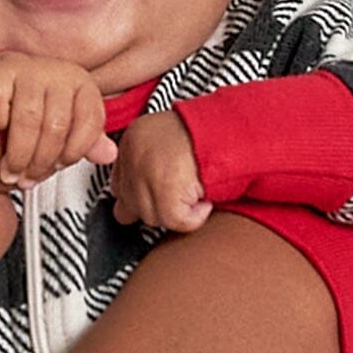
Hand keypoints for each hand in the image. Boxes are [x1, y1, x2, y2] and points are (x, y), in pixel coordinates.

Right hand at [0, 54, 116, 185]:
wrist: (1, 74)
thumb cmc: (35, 100)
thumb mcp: (67, 119)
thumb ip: (86, 140)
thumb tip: (108, 155)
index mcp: (82, 83)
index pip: (89, 124)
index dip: (72, 154)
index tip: (57, 168)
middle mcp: (59, 72)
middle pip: (56, 127)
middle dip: (40, 162)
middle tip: (27, 178)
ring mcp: (28, 68)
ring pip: (28, 121)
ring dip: (18, 155)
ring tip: (11, 170)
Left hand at [110, 113, 211, 232]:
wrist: (234, 131)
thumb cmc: (212, 137)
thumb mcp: (169, 141)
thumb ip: (146, 165)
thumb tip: (130, 204)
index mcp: (132, 140)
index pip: (118, 186)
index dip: (143, 196)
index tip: (164, 194)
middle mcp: (133, 155)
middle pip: (128, 207)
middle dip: (157, 206)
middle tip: (182, 194)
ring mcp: (146, 173)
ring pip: (151, 218)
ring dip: (178, 211)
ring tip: (197, 190)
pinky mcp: (164, 190)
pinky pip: (174, 221)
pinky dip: (195, 217)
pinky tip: (205, 199)